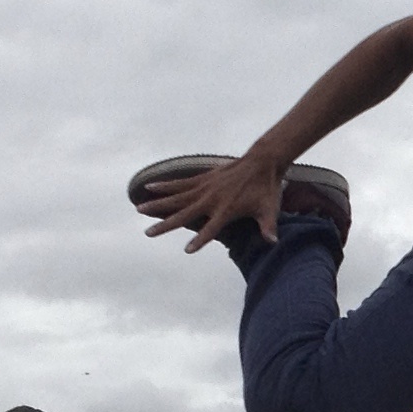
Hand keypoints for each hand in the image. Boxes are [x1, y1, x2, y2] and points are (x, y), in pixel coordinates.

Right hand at [138, 154, 284, 250]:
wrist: (261, 161)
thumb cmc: (266, 188)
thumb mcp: (269, 210)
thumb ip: (268, 228)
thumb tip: (273, 243)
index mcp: (226, 210)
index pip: (211, 229)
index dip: (200, 240)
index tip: (187, 250)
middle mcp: (211, 199)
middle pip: (183, 214)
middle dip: (165, 224)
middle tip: (148, 232)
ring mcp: (204, 187)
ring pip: (175, 197)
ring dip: (157, 203)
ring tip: (139, 208)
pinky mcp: (202, 178)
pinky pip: (179, 183)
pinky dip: (164, 185)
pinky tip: (149, 186)